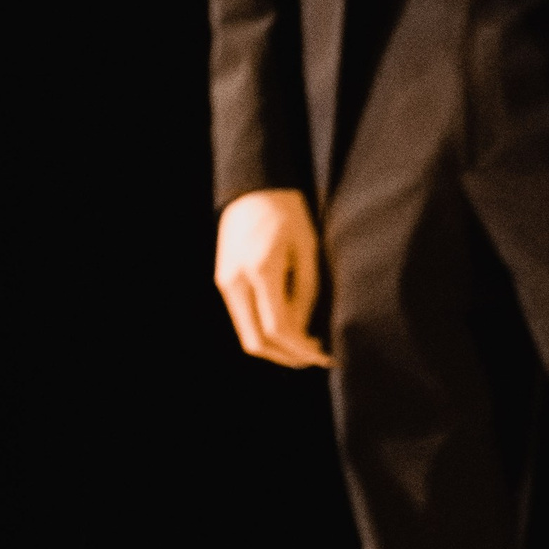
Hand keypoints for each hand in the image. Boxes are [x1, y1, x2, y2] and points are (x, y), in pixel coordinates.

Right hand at [215, 188, 331, 366]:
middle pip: (256, 342)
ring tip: (306, 347)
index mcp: (260, 270)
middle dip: (287, 357)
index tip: (325, 357)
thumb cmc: (289, 213)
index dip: (301, 350)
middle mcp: (236, 281)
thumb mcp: (308, 250)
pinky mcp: (224, 282)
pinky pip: (243, 320)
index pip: (278, 329)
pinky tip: (289, 330)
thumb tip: (304, 334)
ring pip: (247, 335)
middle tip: (316, 359)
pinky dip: (264, 332)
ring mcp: (225, 283)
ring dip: (275, 349)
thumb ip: (306, 294)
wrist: (254, 189)